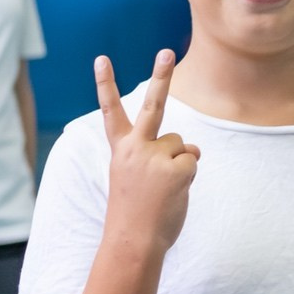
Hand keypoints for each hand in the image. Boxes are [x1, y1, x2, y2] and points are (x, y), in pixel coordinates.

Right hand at [97, 51, 198, 253]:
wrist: (132, 241)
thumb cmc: (134, 214)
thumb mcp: (137, 178)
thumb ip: (158, 156)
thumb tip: (192, 148)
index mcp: (120, 149)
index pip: (111, 111)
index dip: (105, 84)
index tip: (101, 59)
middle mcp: (135, 147)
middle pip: (153, 105)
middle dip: (160, 76)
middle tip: (166, 52)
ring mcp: (155, 157)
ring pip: (181, 145)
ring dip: (179, 164)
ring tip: (162, 189)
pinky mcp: (176, 169)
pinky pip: (192, 161)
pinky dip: (187, 176)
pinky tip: (172, 193)